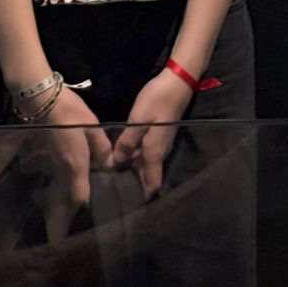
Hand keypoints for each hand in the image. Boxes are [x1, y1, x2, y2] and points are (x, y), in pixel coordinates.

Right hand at [23, 83, 112, 208]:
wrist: (42, 98)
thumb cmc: (70, 112)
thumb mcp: (92, 126)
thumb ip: (102, 148)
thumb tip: (110, 165)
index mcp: (76, 165)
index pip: (80, 198)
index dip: (88, 202)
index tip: (96, 196)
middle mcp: (61, 169)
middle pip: (69, 191)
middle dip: (77, 191)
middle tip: (90, 184)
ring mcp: (49, 161)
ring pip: (60, 179)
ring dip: (68, 179)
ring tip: (78, 171)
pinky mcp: (41, 152)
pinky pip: (52, 167)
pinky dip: (59, 168)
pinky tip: (65, 157)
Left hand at [111, 71, 188, 197]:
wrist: (176, 84)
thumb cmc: (157, 102)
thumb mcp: (138, 120)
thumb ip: (127, 142)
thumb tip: (116, 163)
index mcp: (155, 153)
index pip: (152, 184)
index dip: (141, 196)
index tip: (125, 202)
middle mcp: (160, 153)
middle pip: (147, 176)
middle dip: (133, 183)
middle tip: (111, 186)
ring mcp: (161, 143)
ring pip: (146, 164)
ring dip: (133, 169)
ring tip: (112, 171)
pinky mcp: (159, 134)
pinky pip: (147, 153)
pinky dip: (136, 156)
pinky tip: (123, 152)